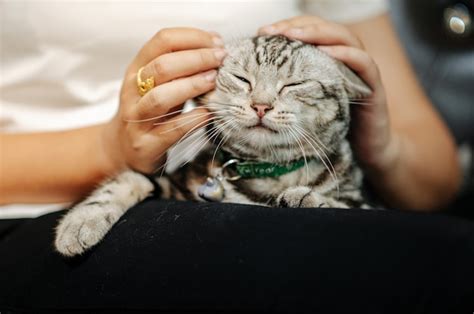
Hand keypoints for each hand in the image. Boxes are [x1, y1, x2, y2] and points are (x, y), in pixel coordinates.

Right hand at [102, 27, 226, 173]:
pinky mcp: (147, 144)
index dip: (192, 37)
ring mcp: (137, 118)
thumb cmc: (149, 110)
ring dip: (192, 86)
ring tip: (213, 81)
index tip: (216, 42)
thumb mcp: (158, 83)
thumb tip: (215, 47)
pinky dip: (193, 119)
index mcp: (137, 69)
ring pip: (161, 97)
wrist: (122, 148)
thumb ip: (180, 67)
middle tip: (220, 59)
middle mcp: (132, 91)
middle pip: (162, 66)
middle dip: (196, 59)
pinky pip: (171, 130)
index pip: (162, 41)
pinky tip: (208, 113)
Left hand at [258, 16, 398, 172]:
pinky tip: (327, 52)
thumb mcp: (303, 108)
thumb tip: (252, 90)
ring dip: (318, 34)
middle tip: (274, 31)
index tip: (262, 32)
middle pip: (325, 29)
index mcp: (328, 61)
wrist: (364, 152)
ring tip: (294, 36)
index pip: (309, 32)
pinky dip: (347, 54)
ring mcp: (361, 71)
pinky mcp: (374, 87)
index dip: (287, 27)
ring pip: (345, 38)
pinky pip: (364, 63)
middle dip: (298, 26)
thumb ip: (285, 93)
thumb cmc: (330, 130)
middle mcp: (346, 60)